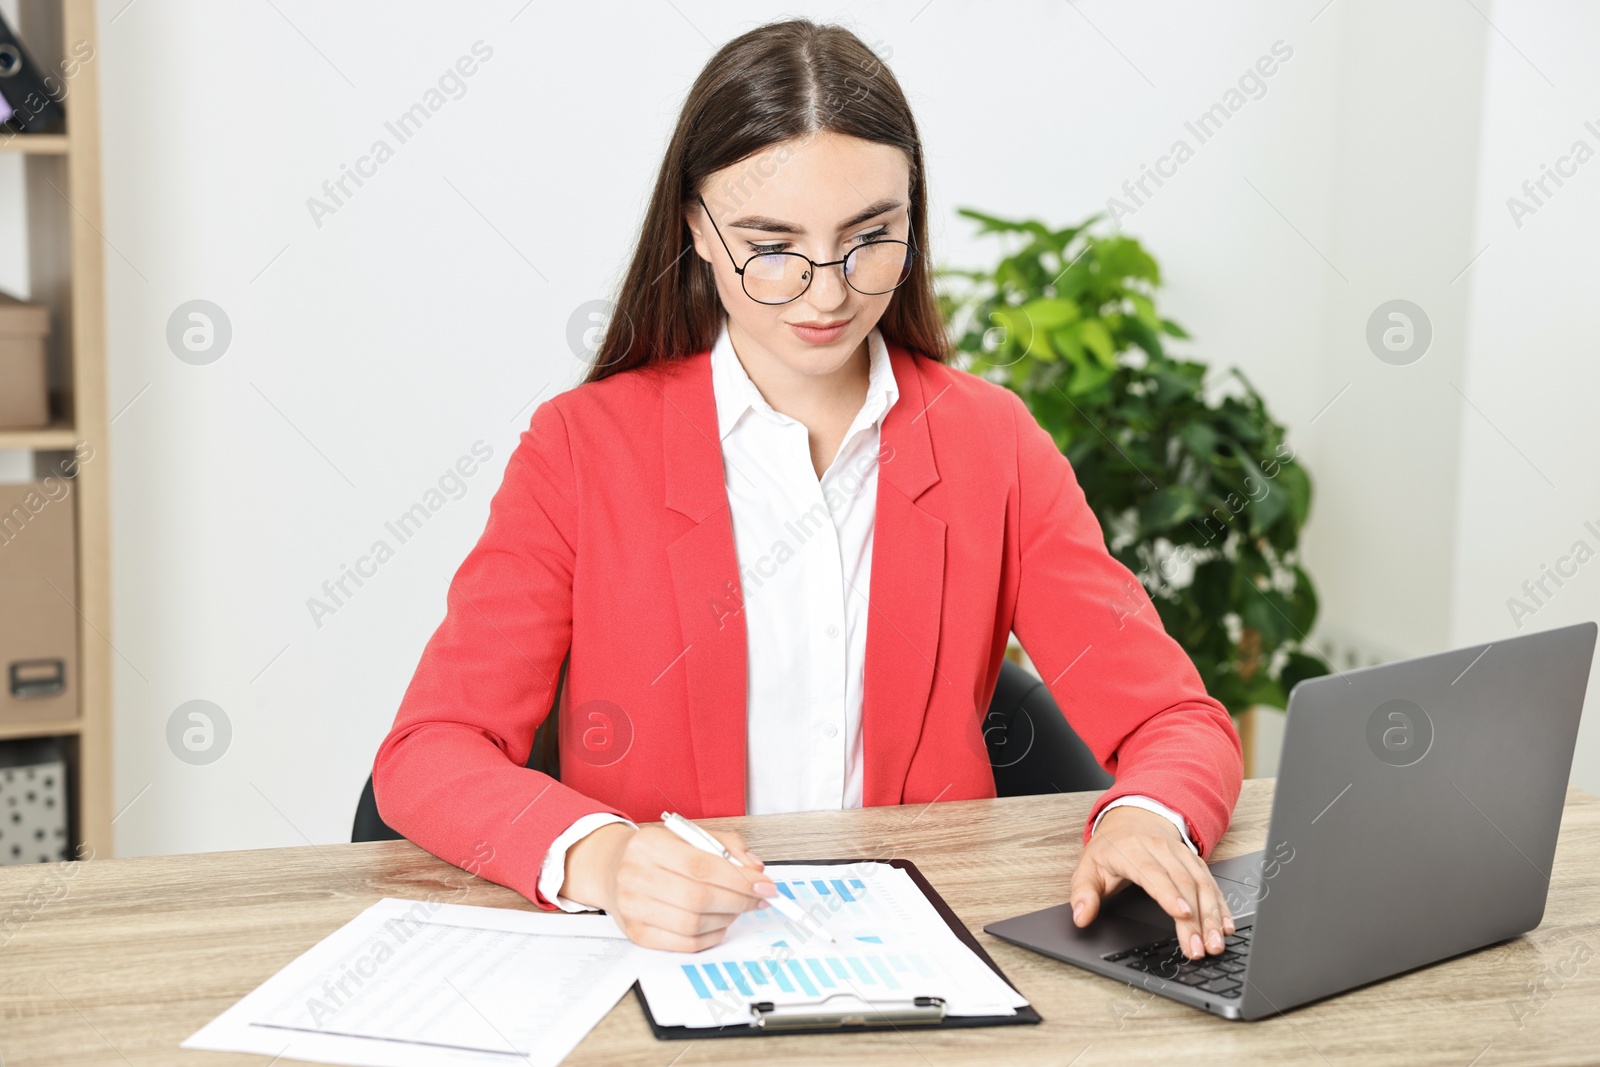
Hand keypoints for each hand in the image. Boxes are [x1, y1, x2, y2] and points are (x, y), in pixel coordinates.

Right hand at [560, 822, 777, 950]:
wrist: (612, 868)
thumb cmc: (654, 852)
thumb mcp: (687, 835)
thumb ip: (725, 846)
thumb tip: (755, 869)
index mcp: (649, 846)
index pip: (702, 866)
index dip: (739, 879)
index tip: (764, 885)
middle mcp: (635, 877)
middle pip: (699, 898)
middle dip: (739, 900)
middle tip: (758, 898)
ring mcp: (633, 908)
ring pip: (693, 924)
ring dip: (727, 918)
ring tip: (738, 907)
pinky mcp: (636, 934)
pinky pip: (684, 943)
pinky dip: (711, 936)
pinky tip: (720, 922)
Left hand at [1069, 805, 1234, 958]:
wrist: (1133, 819)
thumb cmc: (1110, 850)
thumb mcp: (1088, 868)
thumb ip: (1083, 894)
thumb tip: (1081, 917)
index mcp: (1132, 850)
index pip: (1153, 873)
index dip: (1169, 894)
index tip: (1182, 915)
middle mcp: (1160, 849)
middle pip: (1182, 883)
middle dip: (1195, 918)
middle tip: (1200, 947)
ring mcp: (1181, 854)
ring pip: (1201, 884)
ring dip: (1212, 915)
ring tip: (1215, 943)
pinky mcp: (1195, 861)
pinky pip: (1211, 883)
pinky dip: (1221, 905)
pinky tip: (1226, 926)